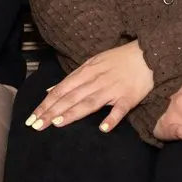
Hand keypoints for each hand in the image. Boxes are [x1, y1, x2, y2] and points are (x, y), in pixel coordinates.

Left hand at [27, 41, 154, 132]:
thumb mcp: (92, 63)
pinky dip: (112, 118)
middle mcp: (97, 80)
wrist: (148, 53)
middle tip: (37, 125)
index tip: (32, 117)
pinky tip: (103, 128)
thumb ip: (72, 78)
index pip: (62, 89)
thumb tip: (50, 90)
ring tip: (58, 123)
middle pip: (71, 97)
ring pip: (90, 103)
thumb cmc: (118, 59)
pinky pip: (120, 109)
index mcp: (87, 71)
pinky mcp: (129, 97)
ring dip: (74, 113)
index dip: (46, 103)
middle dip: (52, 111)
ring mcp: (113, 89)